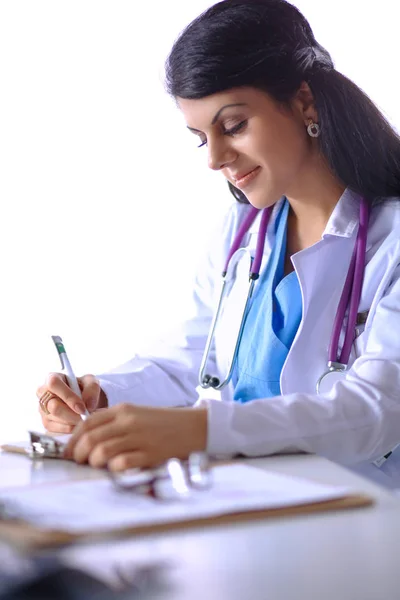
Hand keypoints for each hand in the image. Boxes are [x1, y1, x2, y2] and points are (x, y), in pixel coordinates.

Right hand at [36, 373, 107, 433]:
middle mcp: (43, 393)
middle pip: (54, 406)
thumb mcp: (91, 382)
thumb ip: (92, 388)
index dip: (68, 397)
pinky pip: (58, 429)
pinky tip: (80, 422)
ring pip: (57, 419)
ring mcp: (43, 409)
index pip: (54, 384)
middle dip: (73, 414)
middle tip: (86, 417)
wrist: (83, 400)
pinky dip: (72, 428)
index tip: (82, 408)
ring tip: (86, 418)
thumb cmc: (85, 388)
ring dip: (74, 421)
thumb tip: (88, 405)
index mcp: (52, 378)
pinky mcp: (46, 423)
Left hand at [63, 403, 207, 470]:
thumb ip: (113, 423)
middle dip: (77, 454)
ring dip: (93, 463)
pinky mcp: (149, 454)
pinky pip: (121, 464)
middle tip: (78, 463)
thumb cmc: (163, 424)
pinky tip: (116, 469)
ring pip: (100, 452)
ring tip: (96, 467)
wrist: (194, 427)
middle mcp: (128, 422)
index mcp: (123, 410)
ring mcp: (139, 438)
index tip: (69, 451)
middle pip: (90, 439)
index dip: (73, 439)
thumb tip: (86, 440)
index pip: (87, 423)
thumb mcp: (137, 415)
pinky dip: (112, 469)